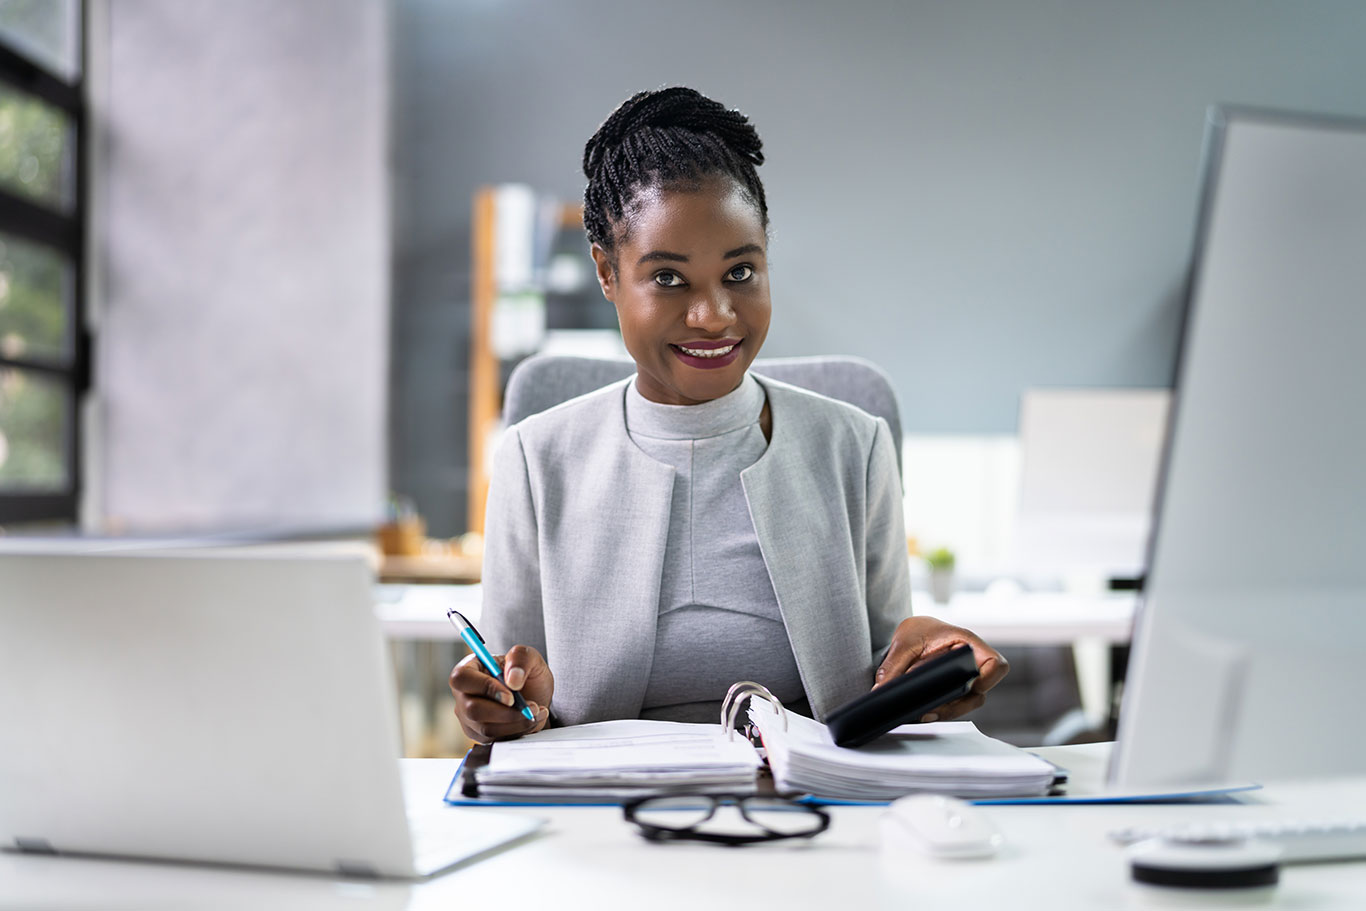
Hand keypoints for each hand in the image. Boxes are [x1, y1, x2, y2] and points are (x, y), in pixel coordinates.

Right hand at [449, 645, 553, 742]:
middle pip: (472, 709)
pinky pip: (495, 739)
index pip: (462, 678)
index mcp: (469, 668)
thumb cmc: (525, 673)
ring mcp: (469, 717)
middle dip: (506, 712)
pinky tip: (531, 721)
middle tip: (531, 707)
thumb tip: (512, 681)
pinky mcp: (479, 734)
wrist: (535, 696)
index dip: (485, 687)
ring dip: (515, 723)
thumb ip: (521, 658)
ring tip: (535, 712)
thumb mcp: (529, 656)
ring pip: (485, 729)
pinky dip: (517, 732)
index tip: (511, 696)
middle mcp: (463, 694)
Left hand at [873, 616, 1008, 721]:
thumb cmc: (918, 630)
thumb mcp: (903, 642)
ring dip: (946, 710)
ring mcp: (965, 680)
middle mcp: (972, 664)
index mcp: (968, 643)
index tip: (970, 686)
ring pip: (966, 704)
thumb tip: (882, 689)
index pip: (996, 664)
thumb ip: (893, 665)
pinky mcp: (955, 691)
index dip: (989, 679)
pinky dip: (940, 711)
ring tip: (922, 714)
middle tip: (931, 709)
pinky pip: (953, 706)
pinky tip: (921, 713)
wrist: (914, 634)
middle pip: (980, 693)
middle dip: (956, 704)